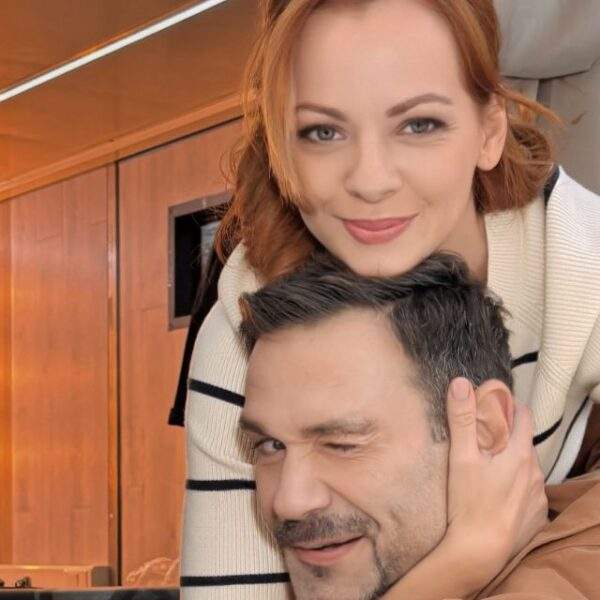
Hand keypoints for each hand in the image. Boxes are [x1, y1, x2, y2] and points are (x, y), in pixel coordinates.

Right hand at [443, 377, 548, 583]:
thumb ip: (462, 418)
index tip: (491, 407)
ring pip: (527, 467)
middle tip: (482, 441)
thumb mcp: (460, 456)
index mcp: (519, 453)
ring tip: (487, 470)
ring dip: (512, 463)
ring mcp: (539, 496)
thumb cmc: (469, 501)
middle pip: (524, 442)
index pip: (524, 415)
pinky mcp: (537, 516)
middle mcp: (535, 472)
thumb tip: (461, 383)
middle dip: (506, 436)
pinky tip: (496, 495)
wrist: (480, 551)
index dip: (509, 407)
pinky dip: (516, 486)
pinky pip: (529, 491)